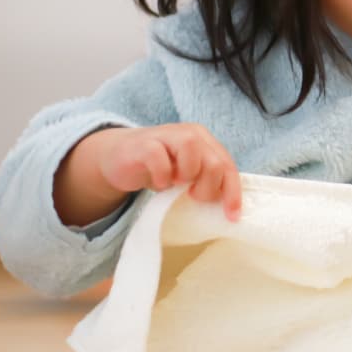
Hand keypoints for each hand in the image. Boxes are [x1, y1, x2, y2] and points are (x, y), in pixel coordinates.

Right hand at [55, 124, 241, 226]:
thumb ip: (205, 181)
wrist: (118, 157)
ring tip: (175, 184)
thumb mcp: (186, 175)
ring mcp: (166, 135)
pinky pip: (158, 157)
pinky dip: (161, 176)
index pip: (228, 167)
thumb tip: (225, 207)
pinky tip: (159, 183)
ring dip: (187, 175)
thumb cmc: (158, 168)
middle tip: (191, 195)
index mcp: (206, 141)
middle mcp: (190, 134)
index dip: (232, 193)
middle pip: (214, 161)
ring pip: (191, 148)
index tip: (231, 217)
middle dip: (208, 187)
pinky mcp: (144, 143)